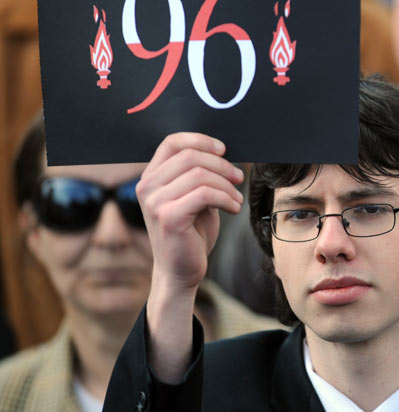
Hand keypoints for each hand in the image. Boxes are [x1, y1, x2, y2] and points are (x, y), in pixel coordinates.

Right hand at [137, 132, 243, 293]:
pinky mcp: (169, 217)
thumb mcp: (192, 197)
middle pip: (190, 156)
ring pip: (200, 175)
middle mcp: (147, 187)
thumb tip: (222, 153)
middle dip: (221, 165)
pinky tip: (233, 208)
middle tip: (239, 177)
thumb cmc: (190, 233)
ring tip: (237, 199)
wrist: (181, 271)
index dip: (200, 140)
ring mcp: (155, 202)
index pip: (171, 142)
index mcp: (150, 177)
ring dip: (227, 185)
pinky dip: (226, 198)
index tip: (223, 149)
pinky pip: (205, 194)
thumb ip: (198, 175)